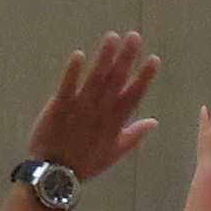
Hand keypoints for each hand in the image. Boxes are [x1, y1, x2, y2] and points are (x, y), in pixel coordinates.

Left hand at [24, 32, 163, 181]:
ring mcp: (80, 108)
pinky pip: (67, 86)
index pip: (134, 95)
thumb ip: (135, 134)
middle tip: (134, 36)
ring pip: (95, 79)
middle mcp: (101, 111)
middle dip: (126, 58)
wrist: (56, 175)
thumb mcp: (116, 152)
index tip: (154, 58)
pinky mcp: (59, 107)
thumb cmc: (86, 163)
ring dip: (104, 57)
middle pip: (116, 80)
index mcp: (115, 121)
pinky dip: (73, 71)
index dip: (144, 76)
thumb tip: (155, 121)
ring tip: (111, 37)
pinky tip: (79, 54)